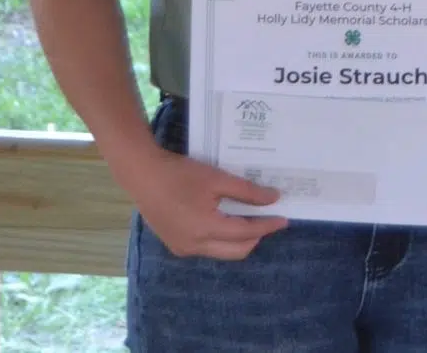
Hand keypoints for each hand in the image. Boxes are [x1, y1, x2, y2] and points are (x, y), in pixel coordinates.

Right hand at [110, 144, 286, 260]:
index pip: (245, 233)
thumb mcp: (217, 178)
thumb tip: (273, 199)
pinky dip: (221, 239)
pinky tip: (226, 222)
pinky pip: (207, 248)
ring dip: (239, 240)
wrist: (142, 176)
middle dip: (256, 237)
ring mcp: (183, 248)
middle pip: (236, 250)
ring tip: (251, 220)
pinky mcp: (175, 245)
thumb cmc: (180, 174)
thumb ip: (247, 191)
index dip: (267, 226)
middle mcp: (195, 246)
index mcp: (206, 229)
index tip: (284, 219)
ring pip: (221, 252)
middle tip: (269, 221)